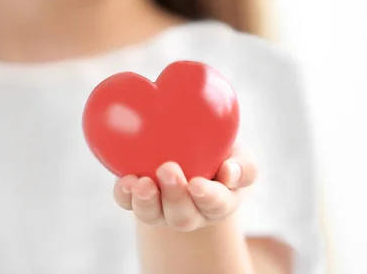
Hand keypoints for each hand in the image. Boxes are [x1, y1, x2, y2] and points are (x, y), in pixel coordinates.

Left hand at [113, 146, 256, 231]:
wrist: (190, 149)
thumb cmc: (221, 154)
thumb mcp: (239, 156)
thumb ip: (243, 165)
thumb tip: (229, 172)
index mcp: (218, 203)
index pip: (216, 205)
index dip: (207, 197)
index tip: (197, 183)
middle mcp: (188, 212)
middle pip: (182, 216)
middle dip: (174, 196)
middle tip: (168, 170)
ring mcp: (161, 209)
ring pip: (152, 215)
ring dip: (146, 201)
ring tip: (142, 182)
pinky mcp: (136, 199)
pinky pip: (127, 202)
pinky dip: (124, 194)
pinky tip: (125, 180)